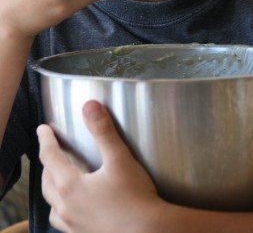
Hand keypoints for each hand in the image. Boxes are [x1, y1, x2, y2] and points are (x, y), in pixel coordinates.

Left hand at [37, 101, 162, 232]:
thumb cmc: (135, 198)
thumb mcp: (119, 158)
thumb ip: (103, 130)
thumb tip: (90, 106)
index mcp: (70, 186)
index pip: (49, 156)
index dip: (46, 139)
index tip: (43, 129)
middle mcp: (66, 207)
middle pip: (46, 180)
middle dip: (47, 162)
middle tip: (52, 149)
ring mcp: (73, 225)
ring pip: (52, 204)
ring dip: (51, 187)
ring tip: (58, 178)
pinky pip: (62, 222)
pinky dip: (61, 208)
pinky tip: (74, 206)